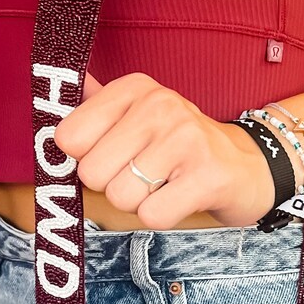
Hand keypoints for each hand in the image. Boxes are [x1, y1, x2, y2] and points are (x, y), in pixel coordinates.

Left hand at [54, 73, 276, 228]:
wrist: (246, 165)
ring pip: (120, 197)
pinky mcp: (206, 176)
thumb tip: (56, 88)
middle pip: (91, 172)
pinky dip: (161, 215)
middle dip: (111, 185)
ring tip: (164, 184)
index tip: (114, 153)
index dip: (85, 157)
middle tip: (143, 174)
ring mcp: (186, 138)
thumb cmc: (179, 145)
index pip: (68, 137)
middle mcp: (160, 105)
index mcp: (135, 88)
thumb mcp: (139, 112)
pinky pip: (151, 215)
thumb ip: (96, 105)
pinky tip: (180, 197)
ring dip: (138, 202)